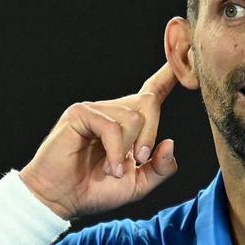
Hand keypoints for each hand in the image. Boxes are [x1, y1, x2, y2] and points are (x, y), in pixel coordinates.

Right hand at [19, 63, 180, 219]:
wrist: (60, 200)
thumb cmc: (94, 191)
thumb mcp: (138, 184)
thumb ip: (160, 167)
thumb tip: (170, 143)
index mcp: (127, 123)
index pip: (152, 91)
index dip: (169, 73)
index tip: (184, 43)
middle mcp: (112, 110)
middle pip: (149, 102)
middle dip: (150, 134)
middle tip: (139, 161)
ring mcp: (95, 109)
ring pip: (133, 116)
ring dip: (128, 149)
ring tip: (114, 170)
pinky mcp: (79, 113)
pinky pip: (112, 126)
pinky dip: (115, 151)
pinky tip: (109, 167)